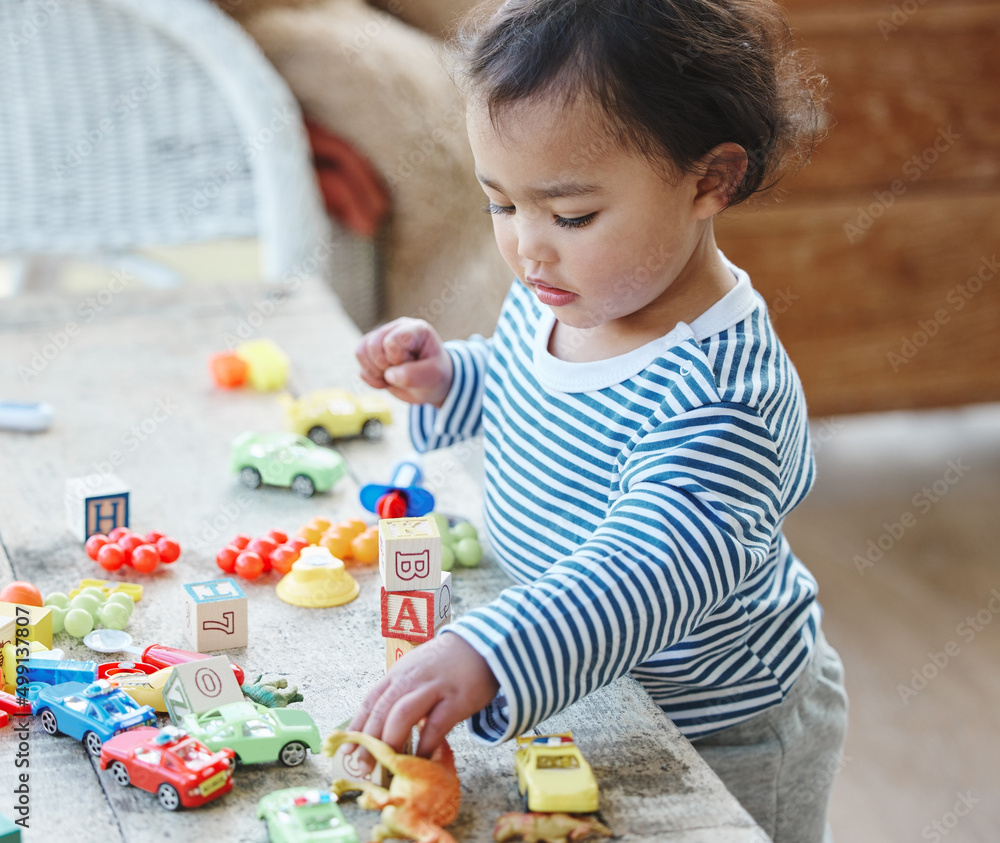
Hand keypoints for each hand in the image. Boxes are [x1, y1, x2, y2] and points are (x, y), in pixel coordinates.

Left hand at [347, 633, 499, 769]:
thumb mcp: (416, 670)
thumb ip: (400, 693)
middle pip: (382, 711)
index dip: (357, 725)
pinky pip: (435, 725)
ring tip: (387, 764)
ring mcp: (433, 688)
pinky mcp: (455, 699)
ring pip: (402, 715)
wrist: (483, 645)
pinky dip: (425, 745)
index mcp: (399, 674)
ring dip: (391, 742)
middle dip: (369, 741)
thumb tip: (381, 725)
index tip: (346, 748)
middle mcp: (411, 679)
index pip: (371, 701)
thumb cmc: (446, 663)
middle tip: (363, 766)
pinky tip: (420, 758)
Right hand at [356, 317, 452, 407]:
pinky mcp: (371, 353)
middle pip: (374, 345)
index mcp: (414, 329)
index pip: (393, 340)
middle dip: (386, 366)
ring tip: (393, 377)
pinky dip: (370, 379)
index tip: (414, 363)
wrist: (430, 385)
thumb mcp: (433, 375)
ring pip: (361, 352)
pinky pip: (360, 365)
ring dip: (375, 372)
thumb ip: (413, 374)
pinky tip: (385, 381)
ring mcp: (381, 339)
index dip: (398, 358)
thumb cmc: (435, 375)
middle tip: (403, 372)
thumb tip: (389, 375)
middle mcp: (395, 329)